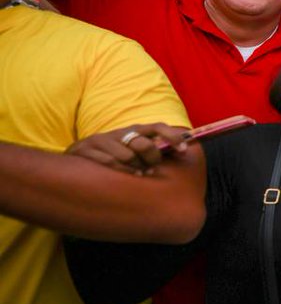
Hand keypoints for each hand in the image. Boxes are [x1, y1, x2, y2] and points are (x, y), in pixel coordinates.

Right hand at [66, 123, 190, 174]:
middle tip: (152, 168)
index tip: (183, 150)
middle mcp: (120, 133)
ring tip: (139, 174)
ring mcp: (102, 140)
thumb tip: (178, 153)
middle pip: (143, 144)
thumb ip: (152, 149)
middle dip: (151, 158)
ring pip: (127, 156)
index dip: (172, 136)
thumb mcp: (132, 148)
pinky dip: (121, 170)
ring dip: (135, 168)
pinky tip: (128, 176)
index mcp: (134, 130)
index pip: (157, 126)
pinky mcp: (87, 149)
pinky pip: (109, 162)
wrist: (74, 154)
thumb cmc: (111, 154)